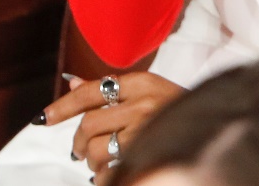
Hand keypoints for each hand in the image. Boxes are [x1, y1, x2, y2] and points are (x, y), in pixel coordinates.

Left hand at [44, 72, 185, 181]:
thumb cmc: (175, 109)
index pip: (91, 91)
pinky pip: (110, 171)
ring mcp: (148, 130)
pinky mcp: (149, 154)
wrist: (214, 125)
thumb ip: (109, 89)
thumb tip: (71, 82)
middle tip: (81, 150)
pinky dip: (103, 176)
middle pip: (90, 124)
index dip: (63, 105)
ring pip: (97, 149)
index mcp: (143, 83)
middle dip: (79, 141)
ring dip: (91, 161)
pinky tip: (110, 173)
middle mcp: (145, 103)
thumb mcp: (148, 91)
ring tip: (99, 163)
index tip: (44, 119)